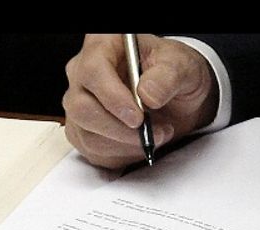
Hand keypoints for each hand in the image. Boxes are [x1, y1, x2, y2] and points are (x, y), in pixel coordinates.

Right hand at [63, 34, 218, 169]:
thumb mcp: (182, 66)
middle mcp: (82, 73)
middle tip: (151, 133)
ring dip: (123, 144)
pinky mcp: (81, 130)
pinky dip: (119, 155)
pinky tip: (138, 144)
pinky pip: (91, 151)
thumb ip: (168, 76)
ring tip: (153, 136)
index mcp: (103, 45)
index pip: (93, 71)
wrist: (173, 99)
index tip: (137, 117)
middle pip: (82, 108)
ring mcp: (78, 103)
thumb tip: (148, 94)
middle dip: (118, 129)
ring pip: (86, 134)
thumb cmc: (172, 74)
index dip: (112, 97)